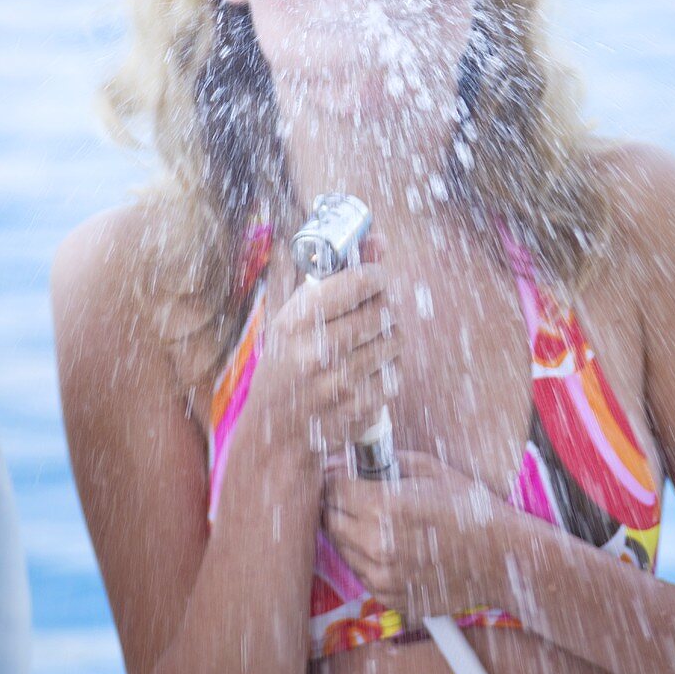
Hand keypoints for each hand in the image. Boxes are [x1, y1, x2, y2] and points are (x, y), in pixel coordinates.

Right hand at [246, 233, 402, 450]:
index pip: (360, 281)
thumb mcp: (294, 316)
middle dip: (383, 306)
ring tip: (369, 341)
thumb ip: (334, 273)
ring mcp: (340, 382)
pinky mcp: (359, 408)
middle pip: (383, 309)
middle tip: (372, 310)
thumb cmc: (285, 363)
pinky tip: (367, 370)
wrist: (278, 434)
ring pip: (395, 340)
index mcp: (296, 320)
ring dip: (389, 336)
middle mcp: (317, 350)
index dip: (376, 276)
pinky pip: (396, 373)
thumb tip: (378, 239)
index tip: (374, 279)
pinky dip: (387, 368)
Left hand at [323, 450, 503, 624]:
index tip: (340, 472)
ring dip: (348, 530)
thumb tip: (342, 459)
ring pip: (339, 548)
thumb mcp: (428, 468)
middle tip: (353, 493)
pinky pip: (360, 573)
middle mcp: (376, 545)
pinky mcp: (389, 597)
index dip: (333, 476)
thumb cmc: (468, 507)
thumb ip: (380, 461)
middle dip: (334, 502)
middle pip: (327, 519)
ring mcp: (382, 576)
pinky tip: (392, 544)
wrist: (502, 558)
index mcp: (384, 507)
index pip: (331, 488)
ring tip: (379, 519)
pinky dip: (366, 557)